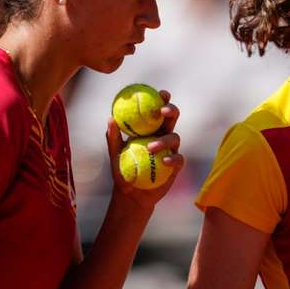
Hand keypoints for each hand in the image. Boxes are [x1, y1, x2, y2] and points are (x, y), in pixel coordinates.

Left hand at [107, 89, 184, 209]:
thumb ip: (112, 138)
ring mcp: (171, 151)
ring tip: (151, 147)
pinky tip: (164, 161)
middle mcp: (162, 136)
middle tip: (162, 111)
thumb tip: (110, 119)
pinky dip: (172, 158)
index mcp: (150, 130)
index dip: (162, 100)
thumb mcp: (114, 154)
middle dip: (171, 110)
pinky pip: (178, 159)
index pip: (157, 111)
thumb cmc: (122, 171)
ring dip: (165, 139)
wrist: (131, 195)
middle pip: (172, 119)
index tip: (160, 93)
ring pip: (175, 137)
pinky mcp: (175, 166)